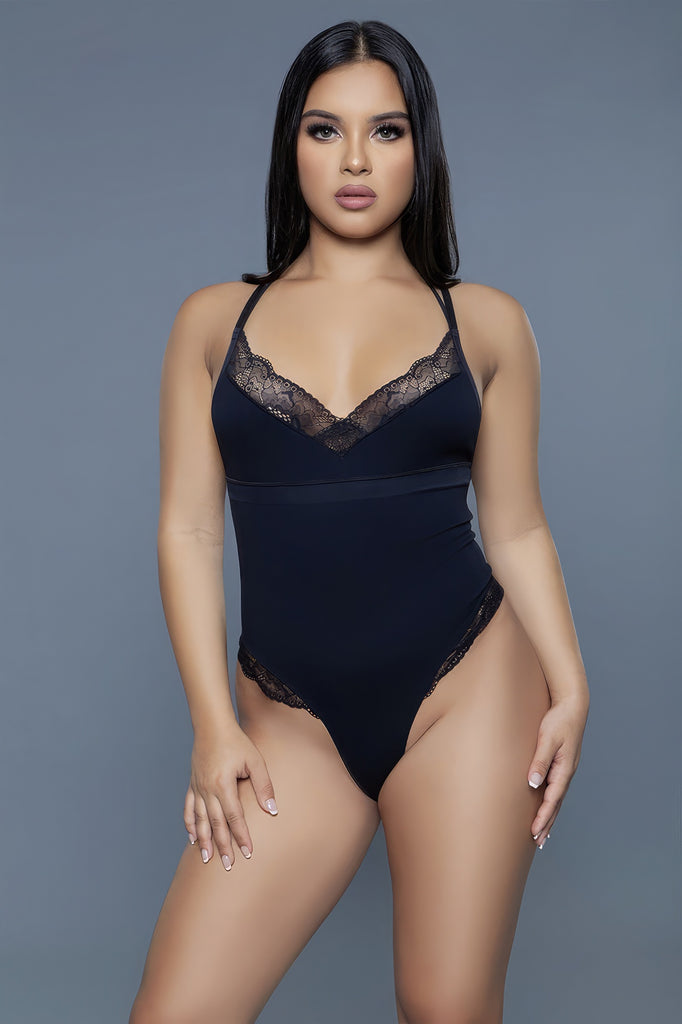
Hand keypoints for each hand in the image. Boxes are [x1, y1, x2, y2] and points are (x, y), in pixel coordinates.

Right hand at [184, 722, 278, 870]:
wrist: (212, 726)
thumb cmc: (236, 742)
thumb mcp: (256, 761)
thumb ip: (263, 786)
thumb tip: (272, 810)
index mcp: (223, 785)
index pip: (234, 817)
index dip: (241, 836)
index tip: (247, 853)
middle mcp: (208, 789)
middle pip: (215, 824)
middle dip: (222, 846)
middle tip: (227, 865)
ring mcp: (198, 788)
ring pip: (199, 820)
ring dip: (204, 840)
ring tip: (206, 859)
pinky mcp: (193, 784)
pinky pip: (189, 808)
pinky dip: (190, 824)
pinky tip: (192, 837)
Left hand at [527, 694, 588, 849]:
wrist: (572, 705)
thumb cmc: (559, 720)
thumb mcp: (547, 739)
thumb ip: (540, 761)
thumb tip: (533, 784)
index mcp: (564, 769)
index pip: (552, 799)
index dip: (543, 816)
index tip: (534, 831)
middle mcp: (566, 772)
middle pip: (556, 804)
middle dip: (547, 823)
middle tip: (538, 842)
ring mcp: (565, 769)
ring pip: (557, 799)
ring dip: (550, 817)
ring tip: (542, 834)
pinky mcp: (562, 764)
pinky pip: (556, 789)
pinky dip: (551, 803)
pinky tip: (546, 808)